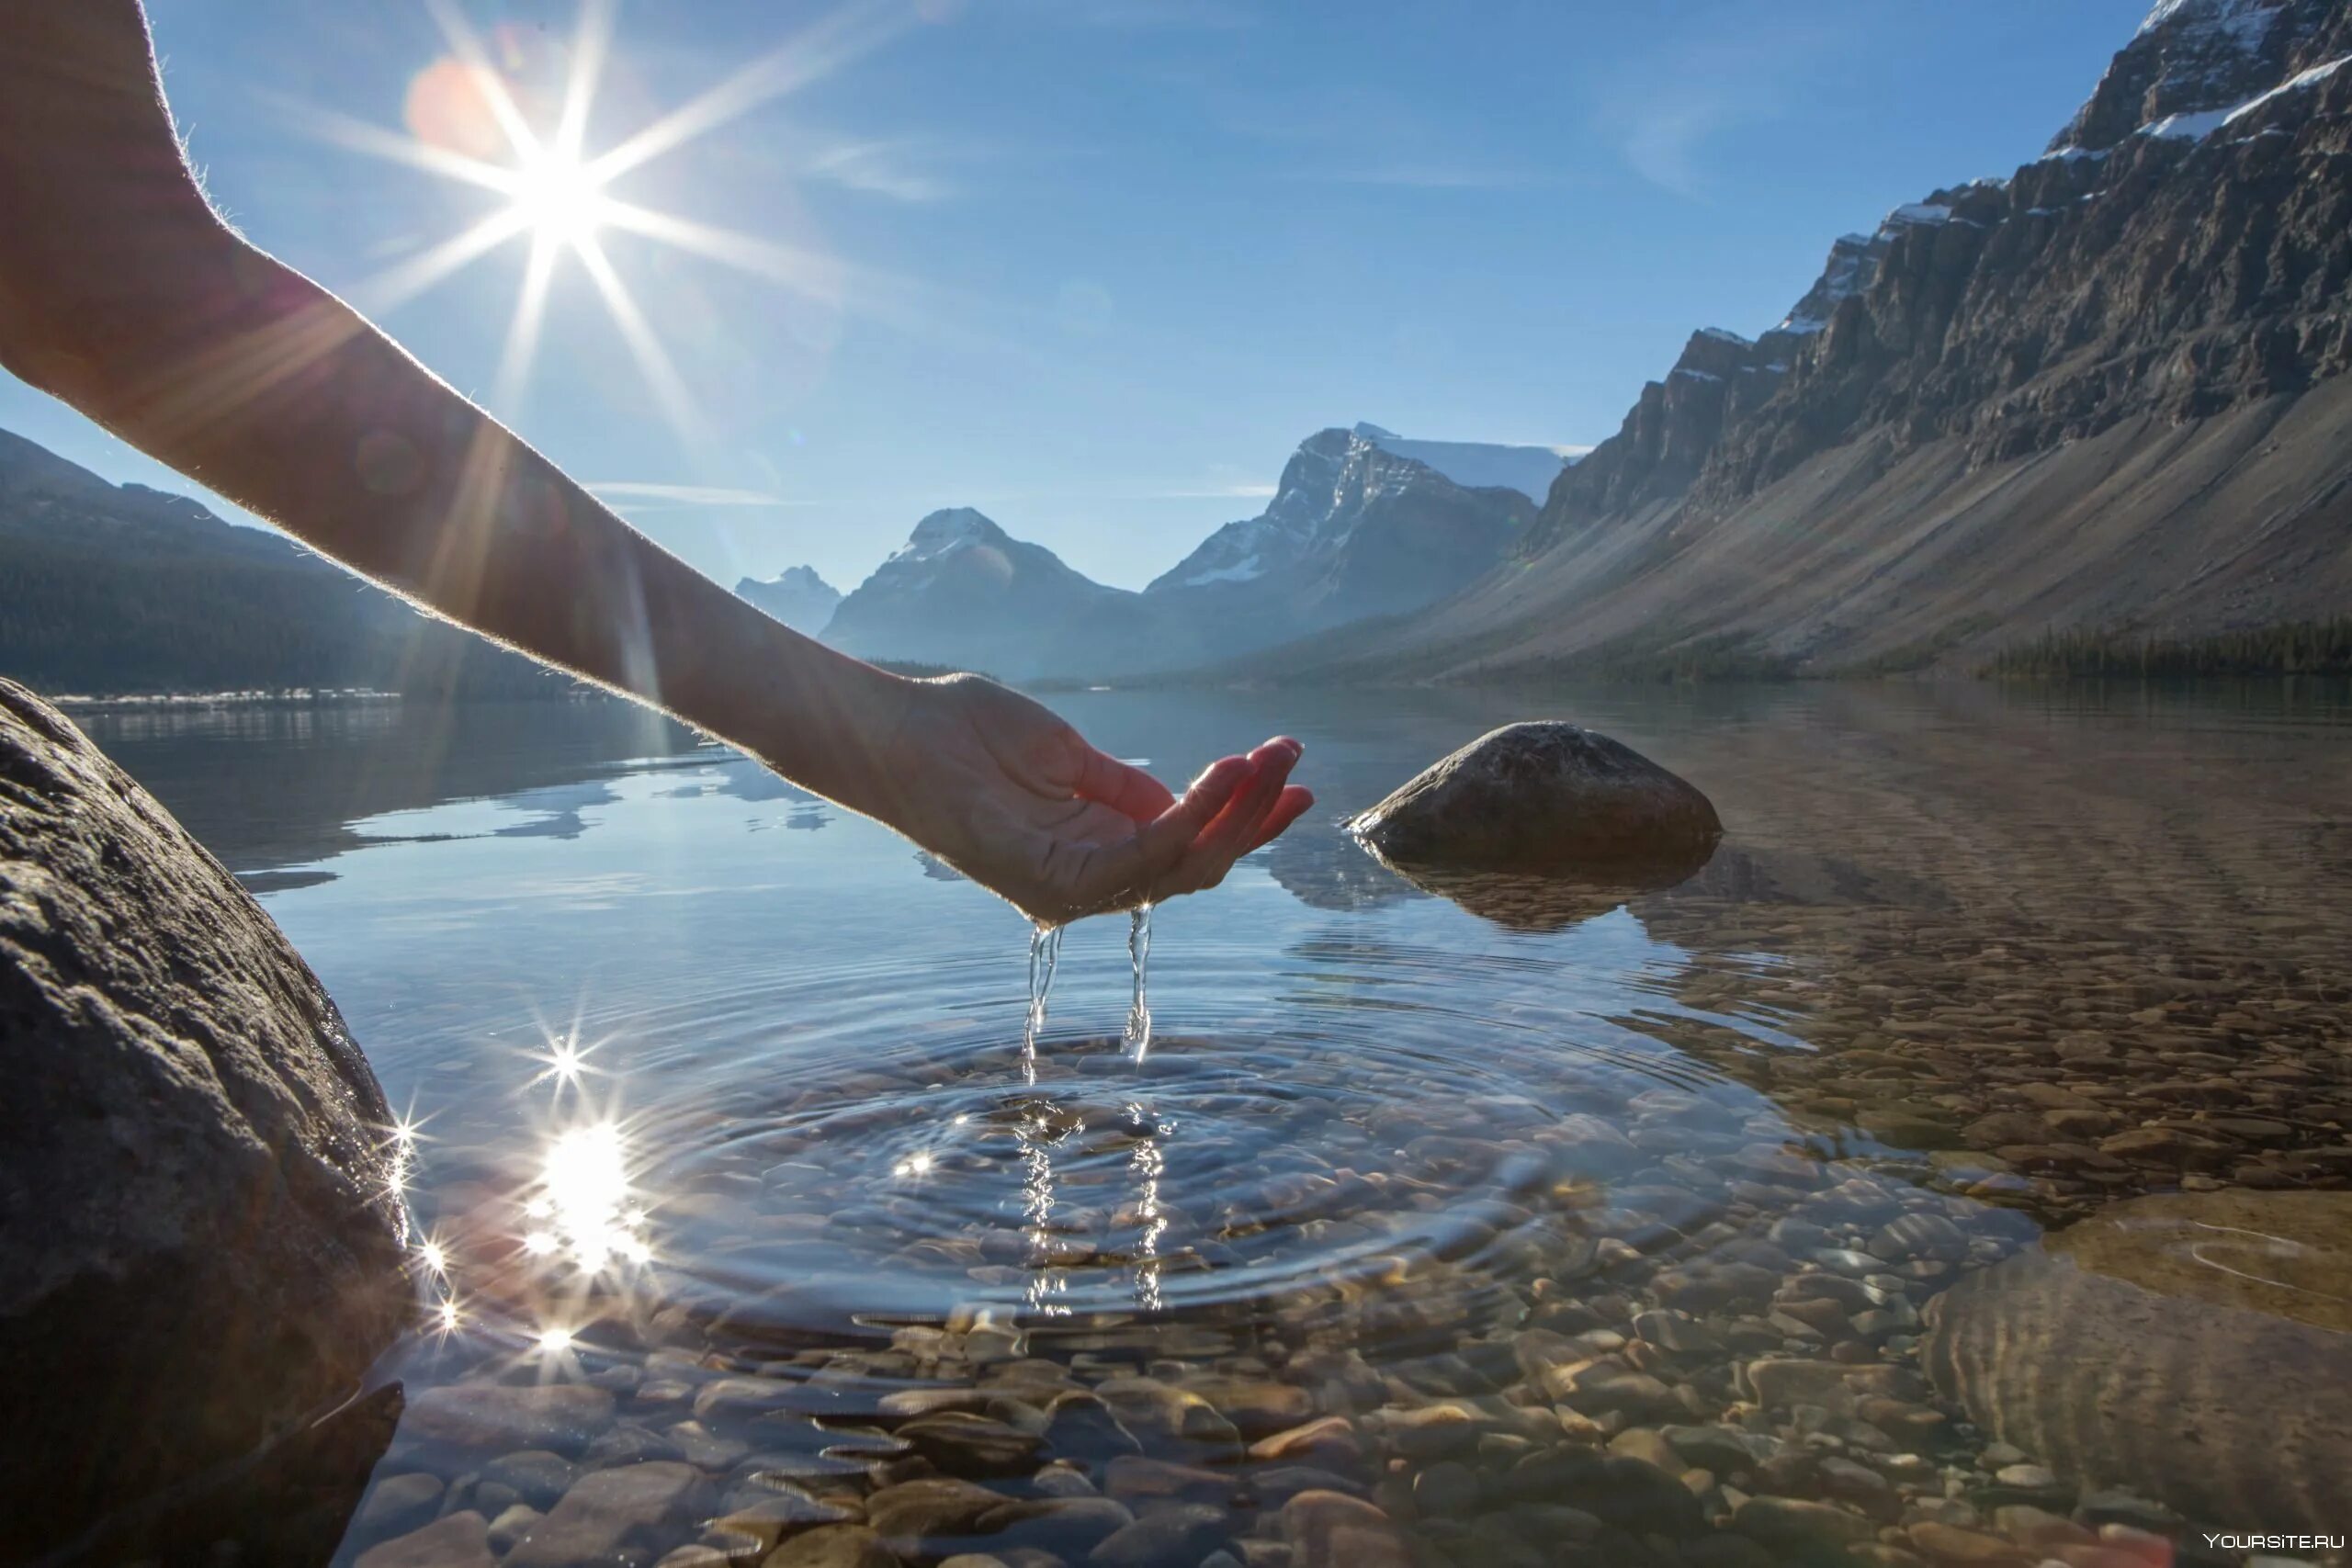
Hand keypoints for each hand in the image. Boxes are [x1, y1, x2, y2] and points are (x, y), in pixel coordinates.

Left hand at [866, 674, 1311, 924]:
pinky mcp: (1049, 882)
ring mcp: (1068, 889)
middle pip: (1196, 868)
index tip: (1292, 776)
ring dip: (1233, 814)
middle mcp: (1086, 882)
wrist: (898, 728)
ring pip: (1178, 870)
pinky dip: (1188, 820)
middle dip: (1253, 817)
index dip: (1244, 818)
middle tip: (1295, 763)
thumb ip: (1127, 789)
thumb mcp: (1070, 757)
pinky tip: (1220, 777)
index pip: (1187, 850)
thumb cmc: (968, 734)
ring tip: (1267, 761)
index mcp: (1092, 852)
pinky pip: (1139, 861)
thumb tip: (1185, 804)